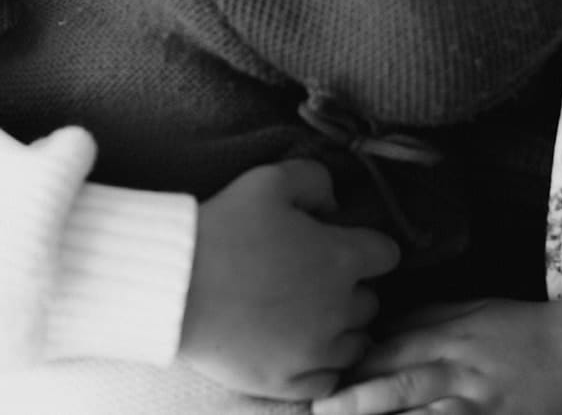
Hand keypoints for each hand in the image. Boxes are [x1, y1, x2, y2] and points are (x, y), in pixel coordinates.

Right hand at [181, 159, 400, 399]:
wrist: (175, 285)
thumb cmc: (222, 228)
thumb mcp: (268, 181)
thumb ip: (314, 180)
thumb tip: (333, 204)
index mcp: (341, 258)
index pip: (386, 255)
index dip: (366, 247)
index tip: (342, 247)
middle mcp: (339, 308)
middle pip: (370, 302)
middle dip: (350, 290)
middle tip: (315, 281)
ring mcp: (315, 350)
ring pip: (355, 344)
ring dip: (340, 330)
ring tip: (308, 317)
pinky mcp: (289, 381)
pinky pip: (327, 381)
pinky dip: (320, 366)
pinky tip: (300, 350)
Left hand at [311, 299, 561, 414]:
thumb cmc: (522, 328)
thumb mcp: (470, 309)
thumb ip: (423, 320)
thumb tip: (377, 330)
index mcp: (448, 337)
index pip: (391, 351)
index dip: (352, 367)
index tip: (318, 377)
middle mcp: (459, 370)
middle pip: (399, 386)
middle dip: (355, 402)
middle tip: (316, 411)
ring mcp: (480, 405)